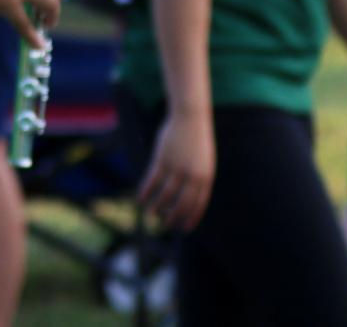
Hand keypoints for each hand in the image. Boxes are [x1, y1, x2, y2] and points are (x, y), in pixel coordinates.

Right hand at [137, 108, 215, 230]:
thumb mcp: (203, 161)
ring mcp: (177, 167)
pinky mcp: (163, 159)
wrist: (191, 118)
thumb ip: (198, 178)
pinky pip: (153, 180)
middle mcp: (193, 175)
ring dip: (157, 206)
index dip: (191, 218)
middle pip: (182, 203)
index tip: (184, 229)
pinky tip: (140, 199)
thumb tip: (187, 196)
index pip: (198, 204)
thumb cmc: (197, 140)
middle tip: (166, 225)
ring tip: (151, 214)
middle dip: (174, 216)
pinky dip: (146, 191)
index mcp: (206, 177)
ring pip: (166, 194)